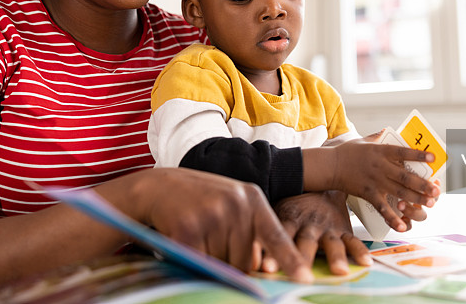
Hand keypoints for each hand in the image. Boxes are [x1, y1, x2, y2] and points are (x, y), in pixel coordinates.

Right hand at [130, 167, 312, 282]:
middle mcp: (236, 204)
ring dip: (209, 261)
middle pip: (245, 262)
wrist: (161, 185)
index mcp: (252, 198)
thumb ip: (250, 231)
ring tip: (198, 235)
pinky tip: (185, 240)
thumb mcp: (232, 205)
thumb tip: (258, 266)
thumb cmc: (202, 200)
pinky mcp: (188, 228)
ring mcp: (212, 215)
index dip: (291, 260)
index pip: (276, 235)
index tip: (305, 280)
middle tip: (211, 238)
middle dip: (230, 262)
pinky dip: (192, 260)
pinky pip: (198, 263)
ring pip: (221, 265)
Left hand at [267, 191, 371, 275]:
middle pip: (306, 242)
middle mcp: (309, 224)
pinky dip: (360, 251)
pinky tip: (366, 263)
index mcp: (289, 218)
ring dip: (336, 257)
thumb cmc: (293, 206)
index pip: (279, 236)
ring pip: (332, 243)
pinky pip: (353, 241)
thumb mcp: (277, 211)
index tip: (267, 268)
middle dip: (303, 259)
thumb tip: (244, 256)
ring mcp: (328, 227)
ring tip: (340, 271)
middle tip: (303, 276)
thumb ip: (264, 233)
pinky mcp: (344, 230)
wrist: (321, 186)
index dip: (273, 252)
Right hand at [331, 134, 439, 231]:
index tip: (434, 157)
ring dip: (416, 199)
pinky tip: (403, 226)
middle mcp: (381, 167)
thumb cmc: (347, 152)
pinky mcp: (368, 194)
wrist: (330, 166)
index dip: (419, 155)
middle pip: (406, 177)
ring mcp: (375, 181)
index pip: (404, 152)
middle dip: (423, 184)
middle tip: (437, 190)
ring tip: (430, 203)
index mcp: (381, 151)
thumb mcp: (363, 140)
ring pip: (399, 192)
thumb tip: (387, 130)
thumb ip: (377, 137)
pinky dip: (392, 218)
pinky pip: (382, 208)